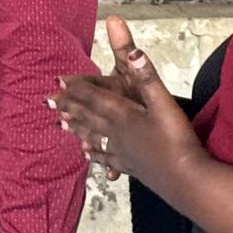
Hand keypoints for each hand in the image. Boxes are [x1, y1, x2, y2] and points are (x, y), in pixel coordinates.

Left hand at [50, 16, 207, 193]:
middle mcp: (115, 133)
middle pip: (87, 116)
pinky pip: (105, 158)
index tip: (57, 81)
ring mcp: (120, 152)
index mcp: (122, 115)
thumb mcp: (164, 103)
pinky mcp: (129, 167)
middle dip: (67, 107)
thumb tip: (133, 52)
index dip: (75, 87)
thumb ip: (146, 77)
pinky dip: (93, 154)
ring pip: (92, 136)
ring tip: (60, 124)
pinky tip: (87, 154)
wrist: (185, 180)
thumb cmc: (176, 139)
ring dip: (76, 128)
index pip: (93, 97)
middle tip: (47, 102)